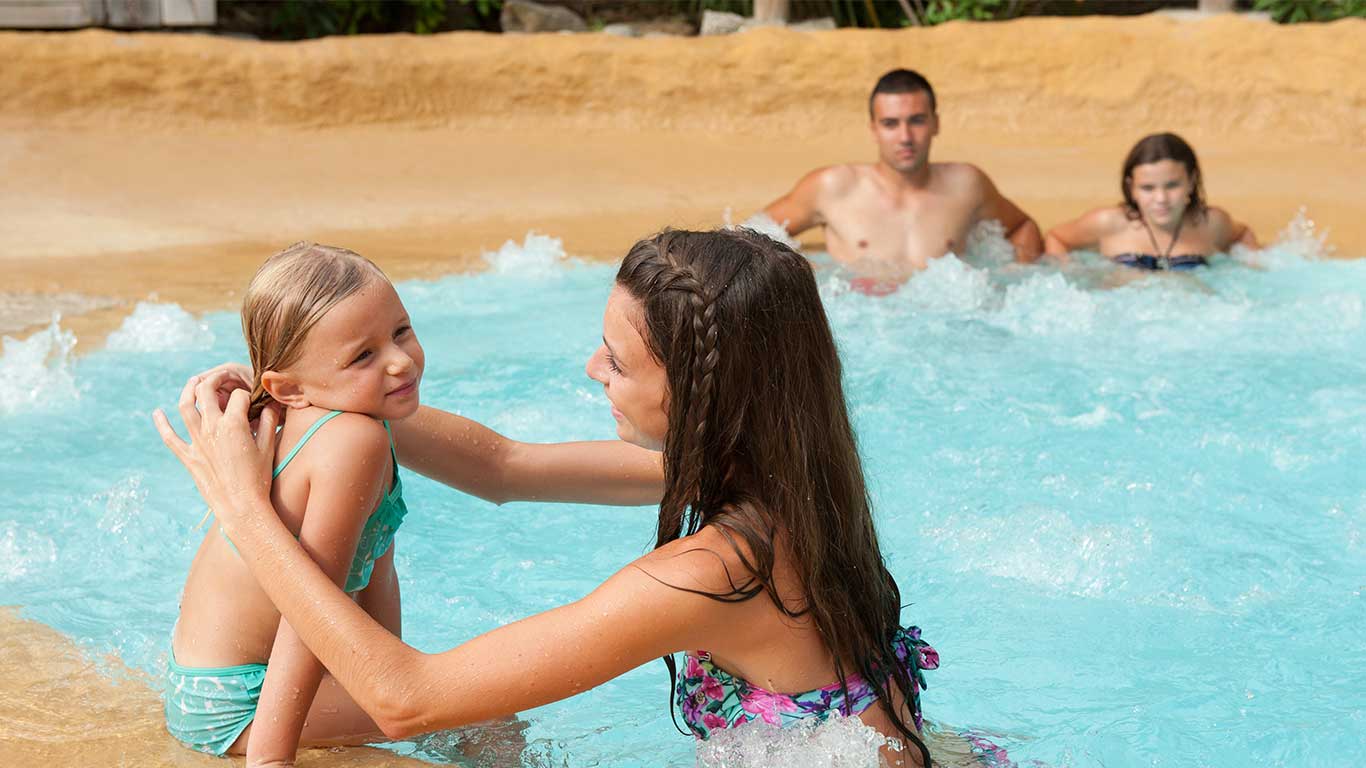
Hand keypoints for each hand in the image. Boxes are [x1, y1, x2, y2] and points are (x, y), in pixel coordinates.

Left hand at [153, 370, 280, 535]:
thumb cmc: (258, 478)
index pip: (239, 395)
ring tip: (192, 381)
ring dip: (187, 390)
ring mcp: (197, 442)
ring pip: (184, 406)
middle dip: (214, 379)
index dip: (247, 394)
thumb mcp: (268, 447)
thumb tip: (272, 404)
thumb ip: (268, 421)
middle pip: (206, 391)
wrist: (241, 506)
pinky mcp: (188, 457)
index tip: (252, 399)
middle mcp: (212, 428)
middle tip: (220, 376)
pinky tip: (156, 413)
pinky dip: (161, 424)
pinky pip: (170, 437)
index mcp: (234, 424)